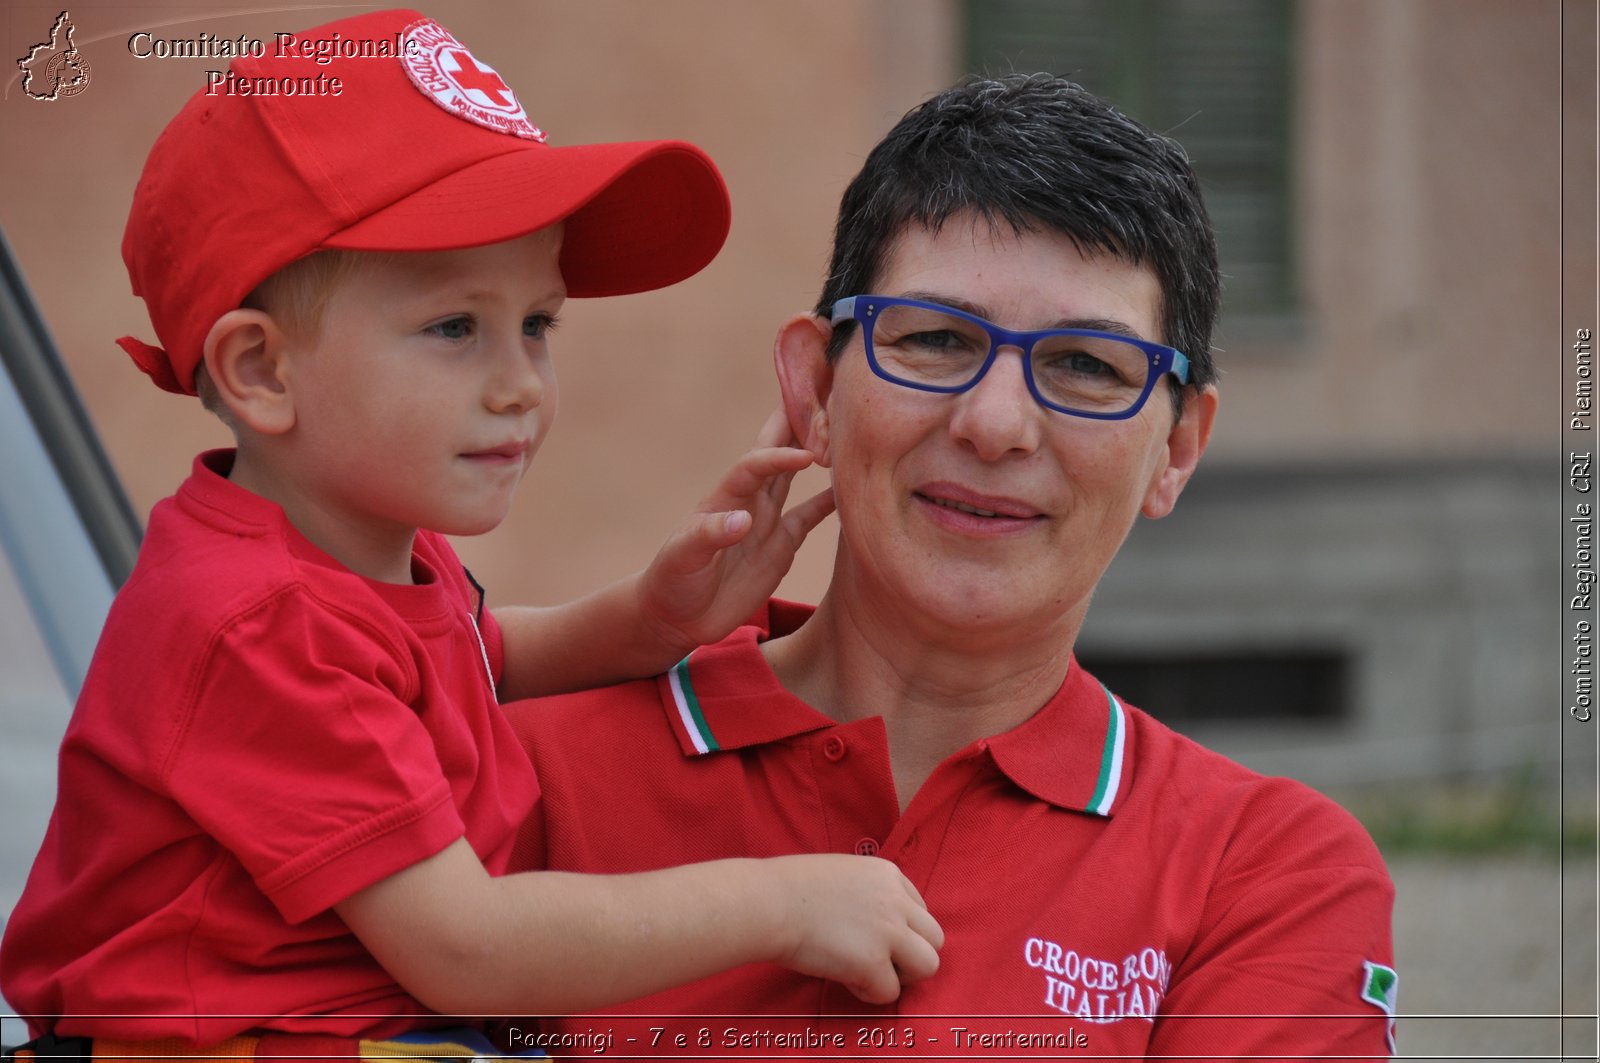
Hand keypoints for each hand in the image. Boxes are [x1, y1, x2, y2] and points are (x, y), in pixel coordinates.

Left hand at [636, 408, 834, 658]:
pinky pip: (810, 515)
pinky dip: (831, 501)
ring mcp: (767, 519)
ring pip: (795, 475)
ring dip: (816, 451)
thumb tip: (742, 520)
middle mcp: (750, 500)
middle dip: (797, 421)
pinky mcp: (781, 544)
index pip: (756, 463)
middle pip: (777, 450)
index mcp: (726, 497)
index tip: (806, 454)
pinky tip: (853, 488)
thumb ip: (710, 536)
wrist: (679, 614)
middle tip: (823, 389)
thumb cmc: (673, 581)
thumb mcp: (684, 558)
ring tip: (845, 426)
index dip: (779, 454)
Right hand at [762, 853, 943, 1003]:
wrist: (768, 903)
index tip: (875, 937)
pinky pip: (890, 991)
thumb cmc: (789, 888)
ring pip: (928, 965)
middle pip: (935, 938)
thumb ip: (868, 893)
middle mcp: (896, 900)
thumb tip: (874, 923)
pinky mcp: (872, 962)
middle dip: (911, 954)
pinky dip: (870, 992)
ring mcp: (887, 932)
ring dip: (902, 975)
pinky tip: (846, 979)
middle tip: (879, 961)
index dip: (901, 930)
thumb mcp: (842, 873)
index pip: (920, 909)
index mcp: (888, 874)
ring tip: (870, 973)